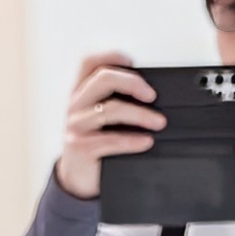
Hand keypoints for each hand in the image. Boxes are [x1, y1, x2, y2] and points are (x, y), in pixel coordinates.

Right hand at [54, 48, 163, 201]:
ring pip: (111, 109)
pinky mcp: (80, 147)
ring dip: (141, 114)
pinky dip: (133, 140)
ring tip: (159, 123)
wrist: (76, 178)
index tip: (133, 62)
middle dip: (133, 82)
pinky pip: (111, 140)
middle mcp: (75, 105)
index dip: (111, 56)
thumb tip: (149, 94)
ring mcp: (76, 126)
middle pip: (103, 78)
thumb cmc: (92, 145)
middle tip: (152, 95)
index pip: (90, 63)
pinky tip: (147, 142)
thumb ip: (112, 102)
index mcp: (79, 93)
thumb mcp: (97, 119)